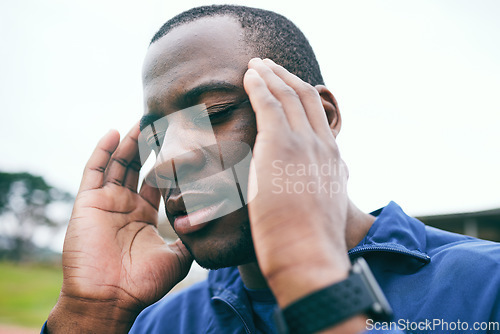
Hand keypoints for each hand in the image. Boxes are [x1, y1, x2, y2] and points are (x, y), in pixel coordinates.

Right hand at [47, 125, 191, 332]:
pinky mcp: (87, 202)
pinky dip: (102, 150)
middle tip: (163, 124)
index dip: (168, 163)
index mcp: (145, 215)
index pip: (157, 181)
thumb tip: (208, 221)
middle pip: (137, 167)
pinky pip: (93, 170)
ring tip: (143, 122)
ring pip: (117, 164)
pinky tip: (114, 132)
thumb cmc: (144, 282)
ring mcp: (105, 202)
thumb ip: (190, 237)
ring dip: (129, 143)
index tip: (182, 144)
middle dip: (149, 147)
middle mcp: (126, 205)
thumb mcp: (178, 257)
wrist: (111, 298)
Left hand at [243, 58, 350, 306]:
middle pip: (306, 98)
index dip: (302, 96)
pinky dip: (259, 86)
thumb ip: (324, 190)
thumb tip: (323, 185)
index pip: (318, 116)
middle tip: (270, 67)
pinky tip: (248, 76)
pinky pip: (269, 104)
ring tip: (256, 64)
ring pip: (288, 95)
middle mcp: (323, 145)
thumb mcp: (326, 211)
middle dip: (286, 78)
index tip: (288, 87)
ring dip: (270, 75)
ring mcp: (304, 143)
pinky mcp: (281, 145)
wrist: (310, 256)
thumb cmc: (312, 244)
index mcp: (333, 160)